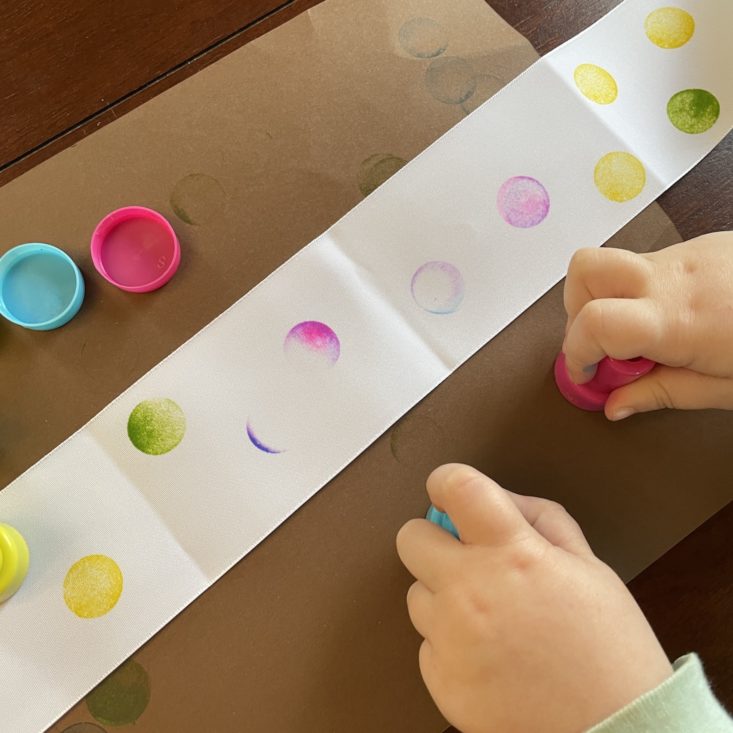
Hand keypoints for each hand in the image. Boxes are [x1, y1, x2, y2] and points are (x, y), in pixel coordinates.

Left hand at [396, 464, 671, 732]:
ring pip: (416, 593)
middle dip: (433, 539)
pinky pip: (426, 643)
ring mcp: (451, 636)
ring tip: (489, 618)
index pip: (455, 486)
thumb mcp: (591, 568)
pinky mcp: (441, 678)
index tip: (449, 489)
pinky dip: (448, 644)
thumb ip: (542, 519)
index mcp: (512, 553)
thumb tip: (502, 498)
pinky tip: (488, 655)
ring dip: (442, 596)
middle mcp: (471, 589)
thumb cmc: (610, 654)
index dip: (447, 480)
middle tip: (463, 557)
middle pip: (411, 537)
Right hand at [563, 231, 732, 419]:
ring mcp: (689, 253)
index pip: (592, 323)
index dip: (575, 353)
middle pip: (585, 269)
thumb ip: (660, 394)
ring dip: (611, 300)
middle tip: (602, 345)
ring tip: (646, 336)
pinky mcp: (703, 245)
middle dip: (575, 309)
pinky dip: (644, 291)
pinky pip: (652, 263)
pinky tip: (678, 318)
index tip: (586, 375)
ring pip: (616, 265)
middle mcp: (674, 276)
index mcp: (678, 321)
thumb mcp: (725, 390)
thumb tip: (615, 404)